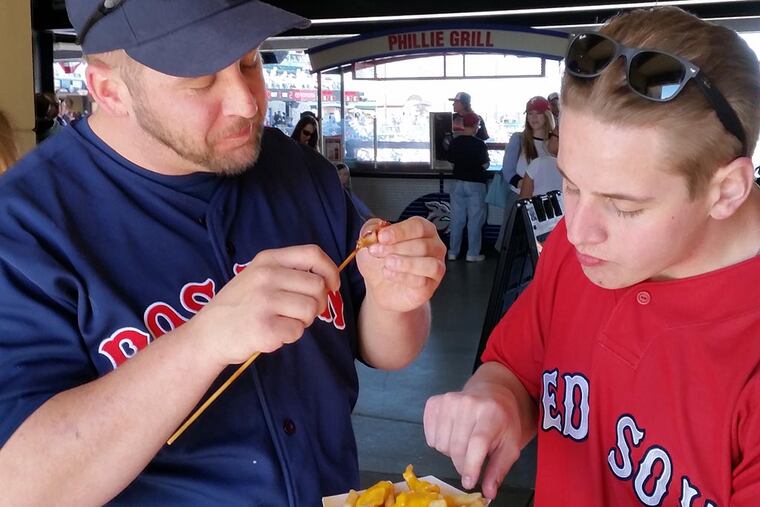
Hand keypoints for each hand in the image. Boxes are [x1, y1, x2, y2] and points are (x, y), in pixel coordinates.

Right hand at [191, 245, 339, 365]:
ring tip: (281, 321)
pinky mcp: (264, 327)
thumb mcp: (257, 275)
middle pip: (318, 286)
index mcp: (267, 260)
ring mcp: (264, 301)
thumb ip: (288, 272)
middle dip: (317, 303)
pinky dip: (290, 336)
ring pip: (311, 310)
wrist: (207, 334)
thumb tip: (328, 280)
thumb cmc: (239, 306)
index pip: (313, 254)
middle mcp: (266, 276)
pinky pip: (298, 331)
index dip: (330, 271)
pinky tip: (271, 333)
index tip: (332, 286)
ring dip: (303, 321)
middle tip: (299, 312)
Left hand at [357, 216, 444, 312]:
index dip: (399, 231)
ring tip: (387, 264)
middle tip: (378, 252)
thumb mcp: (370, 241)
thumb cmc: (380, 263)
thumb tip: (373, 230)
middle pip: (423, 244)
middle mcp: (433, 246)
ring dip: (404, 263)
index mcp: (422, 230)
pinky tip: (390, 274)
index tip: (382, 237)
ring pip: (429, 263)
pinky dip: (404, 277)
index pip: (418, 226)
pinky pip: (423, 280)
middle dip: (396, 248)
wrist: (380, 289)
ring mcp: (435, 266)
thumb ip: (370, 229)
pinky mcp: (430, 285)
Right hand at [423, 388, 521, 499]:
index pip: (477, 442)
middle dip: (462, 464)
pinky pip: (430, 436)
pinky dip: (438, 442)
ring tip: (463, 444)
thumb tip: (489, 493)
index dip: (471, 465)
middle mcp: (468, 403)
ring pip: (441, 444)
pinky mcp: (435, 402)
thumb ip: (498, 470)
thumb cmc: (502, 422)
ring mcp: (448, 400)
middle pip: (456, 447)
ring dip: (450, 452)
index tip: (469, 482)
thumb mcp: (510, 445)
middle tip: (471, 463)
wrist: (492, 392)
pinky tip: (451, 434)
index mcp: (490, 414)